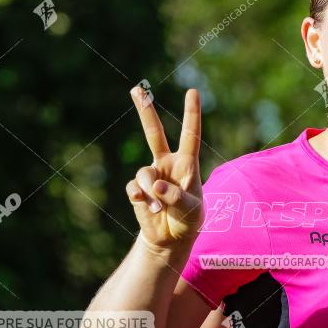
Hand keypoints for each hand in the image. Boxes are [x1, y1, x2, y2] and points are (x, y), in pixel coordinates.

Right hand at [126, 88, 204, 247]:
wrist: (171, 238)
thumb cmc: (189, 220)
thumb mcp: (190, 209)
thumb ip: (176, 197)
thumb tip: (154, 186)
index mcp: (187, 164)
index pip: (190, 135)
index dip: (191, 114)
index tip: (192, 92)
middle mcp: (167, 164)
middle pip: (154, 133)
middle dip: (145, 111)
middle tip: (136, 89)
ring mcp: (151, 176)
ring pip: (144, 174)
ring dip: (150, 192)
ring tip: (159, 209)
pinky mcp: (138, 190)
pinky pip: (134, 188)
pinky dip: (141, 199)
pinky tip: (147, 208)